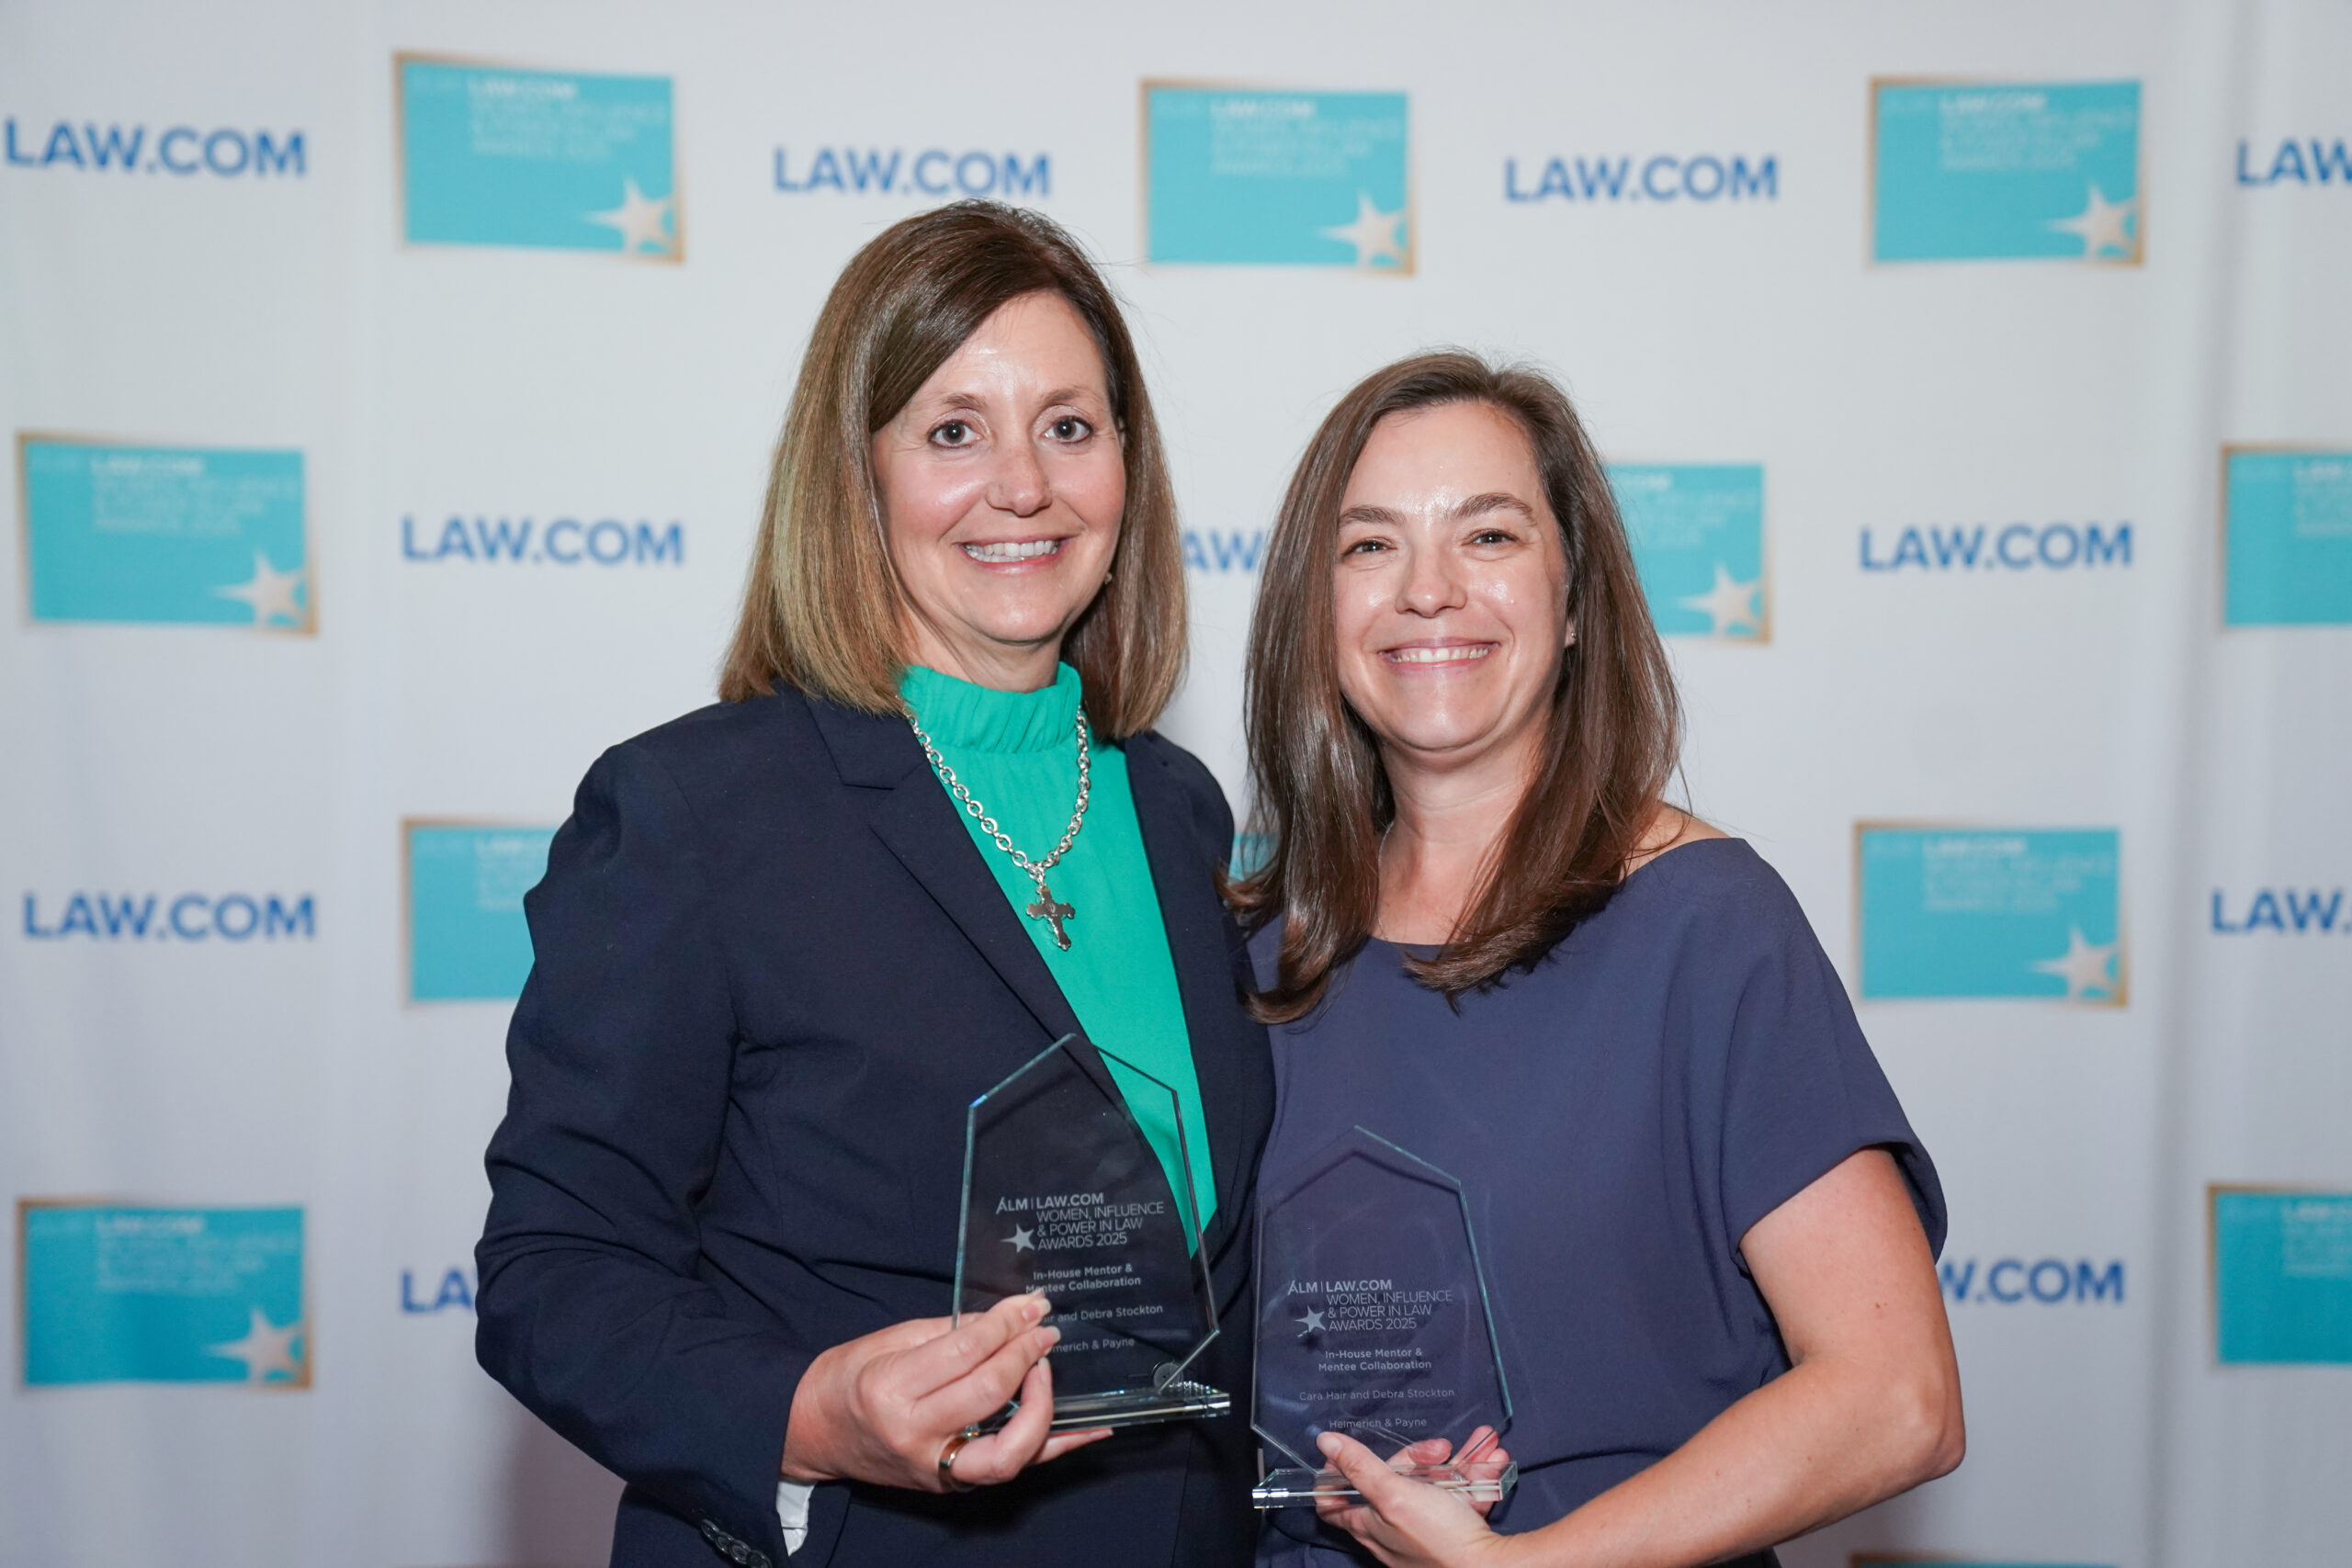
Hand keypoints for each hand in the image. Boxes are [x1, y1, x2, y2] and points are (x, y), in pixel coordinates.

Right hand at [779, 1292, 1111, 1491]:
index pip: (966, 1352)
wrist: (815, 1433)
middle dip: (1026, 1355)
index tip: (1034, 1305)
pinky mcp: (950, 1483)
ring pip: (1008, 1450)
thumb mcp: (891, 1339)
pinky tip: (1090, 1428)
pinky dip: (1054, 1447)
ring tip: (1049, 1370)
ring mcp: (934, 1467)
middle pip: (989, 1394)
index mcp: (891, 1388)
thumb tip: (1008, 1319)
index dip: (1007, 1325)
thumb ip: (950, 1332)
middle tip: (1046, 1329)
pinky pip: (1012, 1468)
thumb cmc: (848, 1378)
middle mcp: (914, 1434)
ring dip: (1043, 1406)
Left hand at [1313, 1428, 1517, 1567]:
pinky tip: (1493, 1461)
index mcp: (1369, 1522)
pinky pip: (1463, 1496)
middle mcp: (1393, 1528)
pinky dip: (1477, 1478)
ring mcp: (1425, 1529)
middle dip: (1421, 1457)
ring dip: (1461, 1461)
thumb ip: (1361, 1467)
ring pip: (1436, 1483)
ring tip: (1483, 1445)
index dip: (1335, 1475)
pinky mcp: (1453, 1531)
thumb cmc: (1438, 1539)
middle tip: (1440, 1449)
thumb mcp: (1394, 1495)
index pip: (1334, 1502)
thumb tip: (1326, 1441)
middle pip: (1394, 1480)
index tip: (1348, 1452)